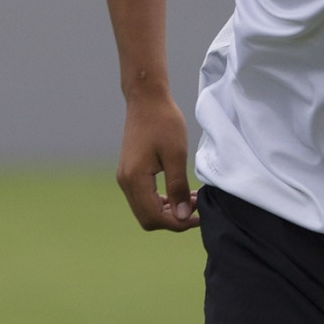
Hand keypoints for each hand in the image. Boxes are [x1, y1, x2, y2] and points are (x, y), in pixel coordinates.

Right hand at [116, 90, 199, 231]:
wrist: (146, 100)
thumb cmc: (164, 122)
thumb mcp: (177, 155)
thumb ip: (177, 187)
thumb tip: (182, 216)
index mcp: (135, 179)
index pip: (154, 217)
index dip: (178, 223)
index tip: (198, 215)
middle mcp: (125, 182)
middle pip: (147, 219)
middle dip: (173, 219)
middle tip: (195, 208)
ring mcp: (125, 177)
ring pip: (145, 210)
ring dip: (168, 211)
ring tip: (190, 199)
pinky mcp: (129, 172)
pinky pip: (143, 198)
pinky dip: (161, 201)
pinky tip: (179, 192)